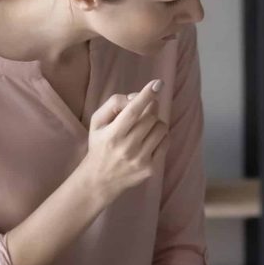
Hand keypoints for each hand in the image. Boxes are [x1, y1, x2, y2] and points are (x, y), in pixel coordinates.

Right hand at [81, 79, 167, 202]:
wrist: (100, 180)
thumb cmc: (100, 145)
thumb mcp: (97, 122)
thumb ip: (113, 104)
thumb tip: (135, 97)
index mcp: (112, 135)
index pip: (132, 111)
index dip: (146, 95)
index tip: (157, 84)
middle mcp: (127, 148)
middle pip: (151, 117)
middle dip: (151, 108)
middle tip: (146, 109)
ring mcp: (141, 160)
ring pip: (161, 128)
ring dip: (156, 122)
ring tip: (146, 127)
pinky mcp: (151, 169)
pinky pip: (166, 142)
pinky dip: (161, 136)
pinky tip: (150, 139)